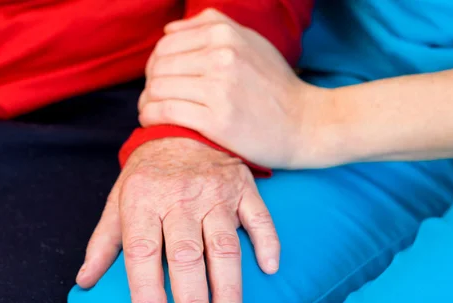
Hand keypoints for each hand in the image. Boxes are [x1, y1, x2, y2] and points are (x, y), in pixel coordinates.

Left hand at [76, 138, 279, 302]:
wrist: (182, 128)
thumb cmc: (148, 173)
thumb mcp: (118, 199)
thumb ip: (104, 242)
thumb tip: (85, 283)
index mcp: (143, 199)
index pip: (142, 249)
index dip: (146, 286)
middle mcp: (181, 196)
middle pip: (186, 254)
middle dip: (193, 299)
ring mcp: (216, 191)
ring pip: (224, 244)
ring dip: (229, 287)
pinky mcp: (243, 187)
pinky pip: (260, 217)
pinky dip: (267, 242)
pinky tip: (269, 269)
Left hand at [138, 9, 324, 168]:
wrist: (305, 123)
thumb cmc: (276, 85)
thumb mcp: (252, 42)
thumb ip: (213, 28)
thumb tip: (170, 30)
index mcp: (226, 34)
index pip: (167, 43)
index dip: (156, 63)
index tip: (160, 79)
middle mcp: (222, 56)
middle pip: (159, 65)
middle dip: (150, 83)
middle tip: (153, 98)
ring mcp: (219, 88)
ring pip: (158, 88)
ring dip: (146, 102)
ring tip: (150, 111)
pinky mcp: (217, 119)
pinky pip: (166, 111)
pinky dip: (150, 116)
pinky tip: (151, 121)